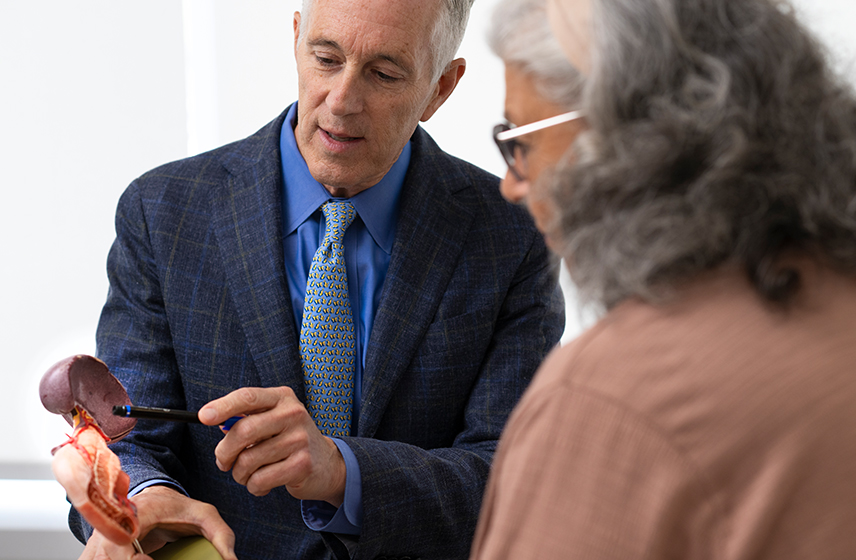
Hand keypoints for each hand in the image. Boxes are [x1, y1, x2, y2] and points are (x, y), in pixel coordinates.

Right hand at [78, 486, 235, 559]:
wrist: (154, 499)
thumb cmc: (176, 508)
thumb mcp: (205, 515)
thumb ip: (221, 536)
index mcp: (136, 513)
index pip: (119, 542)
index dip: (128, 559)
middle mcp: (111, 526)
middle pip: (102, 558)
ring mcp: (98, 541)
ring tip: (149, 558)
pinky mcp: (93, 553)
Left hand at [199, 386, 346, 504]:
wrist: (326, 463)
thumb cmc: (288, 440)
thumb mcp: (272, 420)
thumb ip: (246, 418)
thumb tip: (214, 420)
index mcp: (282, 398)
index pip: (248, 397)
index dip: (222, 406)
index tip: (203, 417)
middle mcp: (293, 414)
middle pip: (243, 431)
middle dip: (224, 452)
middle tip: (223, 462)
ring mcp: (299, 439)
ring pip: (248, 460)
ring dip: (240, 474)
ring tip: (247, 474)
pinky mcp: (302, 465)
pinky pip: (260, 480)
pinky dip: (254, 487)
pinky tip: (263, 483)